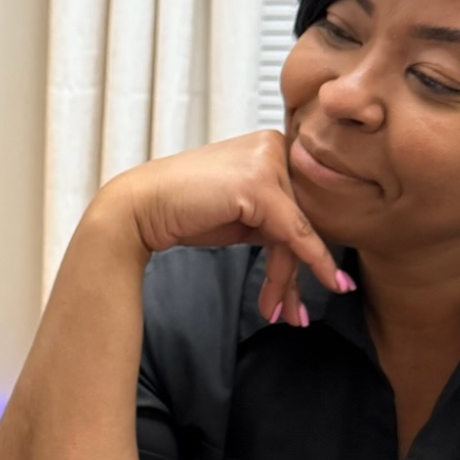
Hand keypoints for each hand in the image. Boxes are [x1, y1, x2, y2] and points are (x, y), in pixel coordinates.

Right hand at [96, 131, 350, 323]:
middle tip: (294, 313)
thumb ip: (272, 220)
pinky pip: (293, 232)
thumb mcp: (238, 214)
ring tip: (282, 313)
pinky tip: (314, 289)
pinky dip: (310, 262)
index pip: (298, 204)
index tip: (322, 283)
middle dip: (294, 273)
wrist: (138, 208)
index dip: (306, 250)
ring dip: (288, 280)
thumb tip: (308, 252)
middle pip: (299, 220)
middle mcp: (272, 146)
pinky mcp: (260, 184)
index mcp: (269, 146)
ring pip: (295, 232)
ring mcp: (267, 162)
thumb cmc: (180, 211)